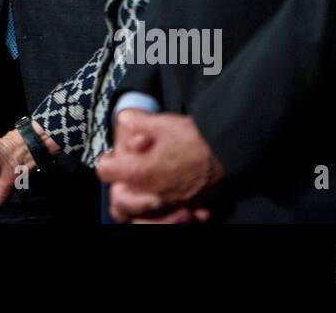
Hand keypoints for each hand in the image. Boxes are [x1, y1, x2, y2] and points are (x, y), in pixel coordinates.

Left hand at [96, 111, 221, 222]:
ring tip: (150, 186)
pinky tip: (177, 196)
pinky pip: (175, 215)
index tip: (112, 155)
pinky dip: (172, 209)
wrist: (230, 151)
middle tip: (129, 174)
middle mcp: (153, 194)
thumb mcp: (161, 123)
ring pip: (145, 214)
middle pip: (121, 203)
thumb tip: (123, 119)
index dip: (106, 161)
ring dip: (143, 202)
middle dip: (120, 188)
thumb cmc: (194, 137)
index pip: (105, 172)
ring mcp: (172, 204)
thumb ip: (137, 122)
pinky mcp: (192, 207)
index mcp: (140, 173)